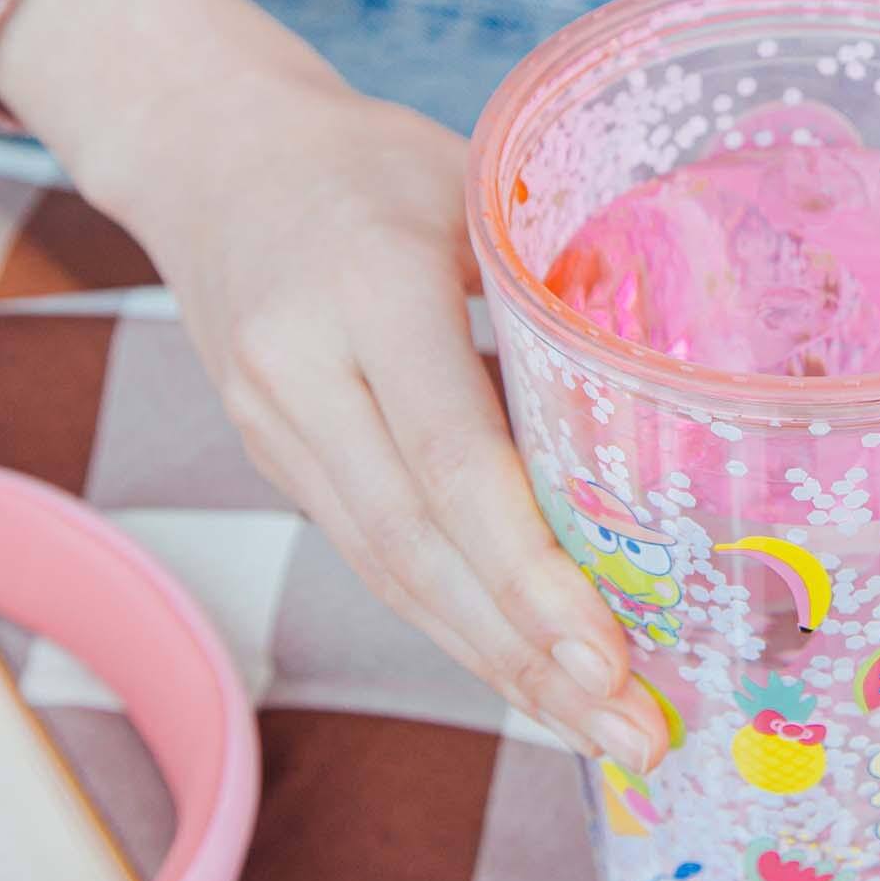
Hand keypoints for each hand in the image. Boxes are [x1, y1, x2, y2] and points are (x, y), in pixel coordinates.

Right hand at [0, 0, 666, 770]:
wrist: (209, 151)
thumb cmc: (368, 159)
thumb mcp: (473, 184)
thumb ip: (551, 281)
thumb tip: (670, 398)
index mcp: (366, 289)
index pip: (450, 458)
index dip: (529, 568)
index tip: (611, 652)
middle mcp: (303, 375)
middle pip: (417, 548)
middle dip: (527, 655)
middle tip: (631, 729)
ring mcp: (276, 427)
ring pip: (389, 570)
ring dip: (494, 663)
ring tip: (594, 727)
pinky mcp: (278, 457)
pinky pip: (372, 553)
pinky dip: (451, 619)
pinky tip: (521, 665)